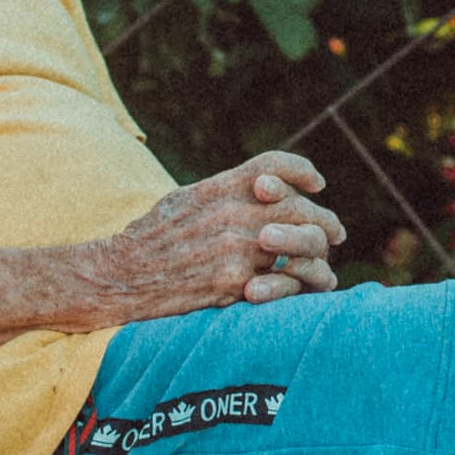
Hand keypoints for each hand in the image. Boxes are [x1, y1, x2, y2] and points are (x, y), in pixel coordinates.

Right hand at [104, 152, 346, 313]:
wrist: (119, 276)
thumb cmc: (149, 239)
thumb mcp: (183, 199)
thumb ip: (223, 192)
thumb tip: (260, 188)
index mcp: (218, 187)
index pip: (274, 165)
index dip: (302, 170)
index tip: (318, 182)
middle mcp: (231, 212)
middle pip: (298, 208)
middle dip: (324, 221)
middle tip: (336, 232)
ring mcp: (234, 248)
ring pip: (298, 245)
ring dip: (317, 255)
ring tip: (324, 263)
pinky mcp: (233, 283)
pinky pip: (282, 280)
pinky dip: (298, 284)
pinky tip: (305, 288)